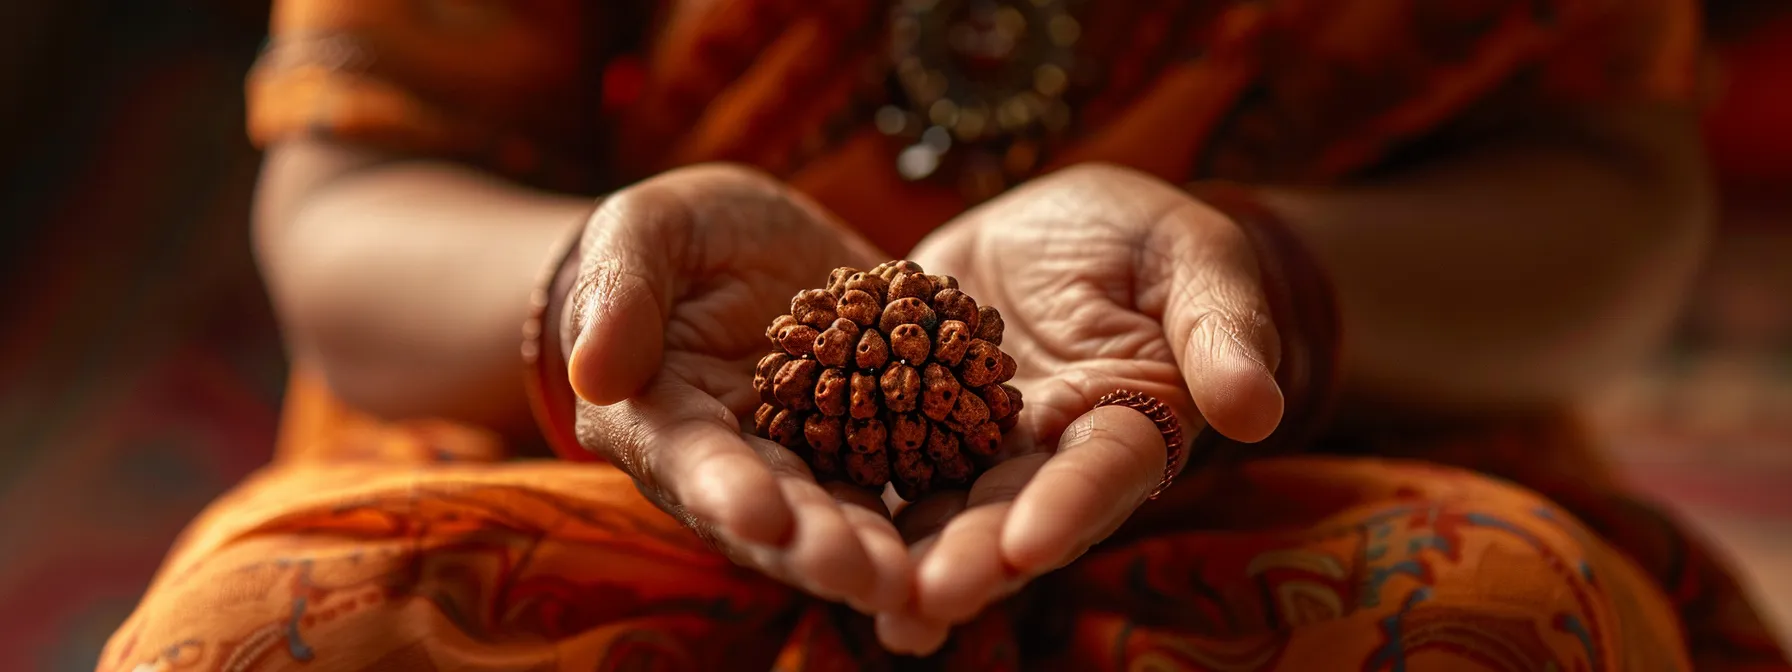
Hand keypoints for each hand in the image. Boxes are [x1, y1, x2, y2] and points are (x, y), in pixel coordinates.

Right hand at [560, 165, 909, 612]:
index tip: (761, 517)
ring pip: (842, 515)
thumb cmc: (675, 235)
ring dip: (881, 554)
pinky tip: (984, 543)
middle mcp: (733, 461)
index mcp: (658, 418)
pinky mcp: (869, 442)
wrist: (747, 242)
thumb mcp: (642, 232)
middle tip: (873, 577)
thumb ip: (619, 293)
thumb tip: (593, 370)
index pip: (688, 460)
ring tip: (926, 584)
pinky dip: (937, 514)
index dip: (723, 491)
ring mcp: (805, 461)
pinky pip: (905, 478)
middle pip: (775, 513)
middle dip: (821, 548)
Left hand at [876, 164, 1288, 652]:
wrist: (1052, 224)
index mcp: (1128, 423)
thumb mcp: (1191, 255)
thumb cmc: (1141, 236)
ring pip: (940, 514)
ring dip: (908, 560)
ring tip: (875, 604)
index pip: (1103, 474)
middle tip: (929, 596)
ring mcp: (974, 450)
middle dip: (973, 559)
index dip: (1070, 508)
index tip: (1030, 541)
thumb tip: (1258, 409)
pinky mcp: (907, 424)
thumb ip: (1223, 326)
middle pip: (1013, 517)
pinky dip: (851, 508)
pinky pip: (874, 469)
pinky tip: (807, 550)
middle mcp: (1048, 458)